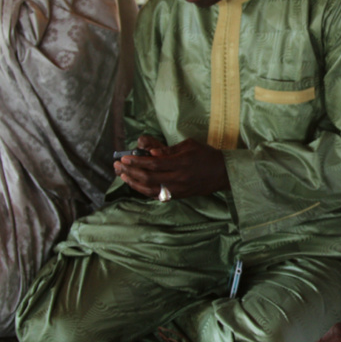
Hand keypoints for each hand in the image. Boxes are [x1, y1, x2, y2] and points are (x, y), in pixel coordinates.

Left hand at [114, 135, 230, 199]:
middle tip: (118, 165)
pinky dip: (144, 191)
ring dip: (134, 183)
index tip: (124, 158)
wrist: (222, 173)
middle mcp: (178, 179)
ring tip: (123, 176)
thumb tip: (151, 152)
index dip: (136, 162)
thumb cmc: (205, 154)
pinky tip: (136, 185)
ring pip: (150, 190)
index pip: (153, 164)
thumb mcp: (189, 145)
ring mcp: (178, 190)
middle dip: (130, 172)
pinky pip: (157, 195)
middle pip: (148, 178)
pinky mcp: (178, 196)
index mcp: (180, 164)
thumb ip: (169, 150)